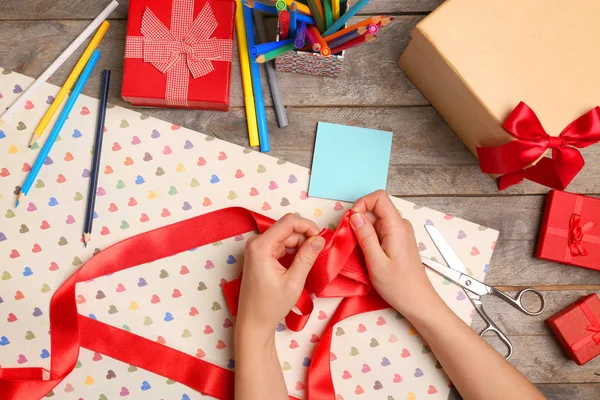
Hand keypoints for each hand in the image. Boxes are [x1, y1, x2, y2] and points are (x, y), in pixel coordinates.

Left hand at [236, 214, 325, 337]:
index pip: (289, 222)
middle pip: (288, 229)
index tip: (321, 239)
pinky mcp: (261, 255)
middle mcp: (256, 243)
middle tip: (316, 256)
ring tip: (307, 265)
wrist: (253, 322)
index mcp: (261, 246)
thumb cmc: (270, 305)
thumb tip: (319, 239)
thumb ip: (307, 257)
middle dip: (305, 238)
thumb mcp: (294, 282)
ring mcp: (257, 249)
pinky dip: (293, 252)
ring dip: (300, 247)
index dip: (308, 226)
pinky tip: (298, 267)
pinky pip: (281, 246)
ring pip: (286, 237)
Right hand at [350, 190, 439, 316]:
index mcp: (397, 226)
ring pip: (376, 220)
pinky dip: (369, 237)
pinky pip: (380, 230)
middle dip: (359, 219)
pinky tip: (366, 253)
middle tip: (351, 240)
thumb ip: (365, 236)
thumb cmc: (398, 286)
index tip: (351, 222)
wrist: (418, 301)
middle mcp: (400, 225)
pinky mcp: (398, 240)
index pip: (379, 197)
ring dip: (362, 230)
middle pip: (375, 208)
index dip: (362, 204)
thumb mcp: (376, 262)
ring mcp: (400, 232)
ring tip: (358, 250)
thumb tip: (355, 215)